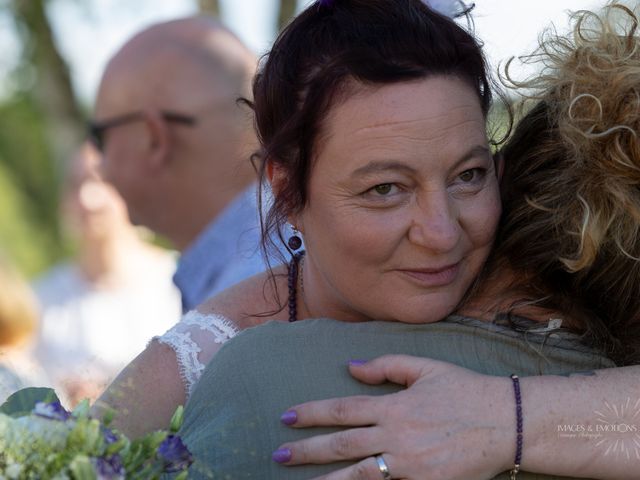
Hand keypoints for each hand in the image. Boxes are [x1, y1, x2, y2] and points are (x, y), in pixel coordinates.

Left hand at [275, 355, 515, 479]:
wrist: (504, 421)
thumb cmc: (464, 390)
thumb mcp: (424, 367)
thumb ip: (386, 365)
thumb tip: (352, 366)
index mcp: (393, 406)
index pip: (342, 409)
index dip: (312, 413)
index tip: (287, 417)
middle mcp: (395, 436)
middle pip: (341, 445)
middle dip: (306, 451)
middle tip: (278, 456)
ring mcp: (409, 465)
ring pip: (358, 476)